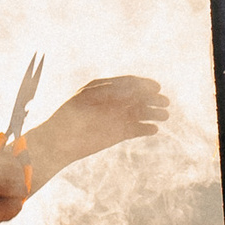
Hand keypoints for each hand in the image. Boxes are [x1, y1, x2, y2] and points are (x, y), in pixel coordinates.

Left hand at [36, 75, 168, 172]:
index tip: (156, 87)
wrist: (59, 141)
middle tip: (165, 102)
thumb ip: (110, 92)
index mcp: (105, 88)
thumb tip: (133, 90)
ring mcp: (117, 118)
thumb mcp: (88, 98)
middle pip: (138, 97)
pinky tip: (153, 129)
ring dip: (153, 113)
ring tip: (165, 116)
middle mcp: (114, 102)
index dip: (143, 84)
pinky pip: (136, 129)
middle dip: (152, 98)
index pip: (129, 83)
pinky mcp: (118, 134)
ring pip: (140, 113)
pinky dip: (145, 129)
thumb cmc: (70, 116)